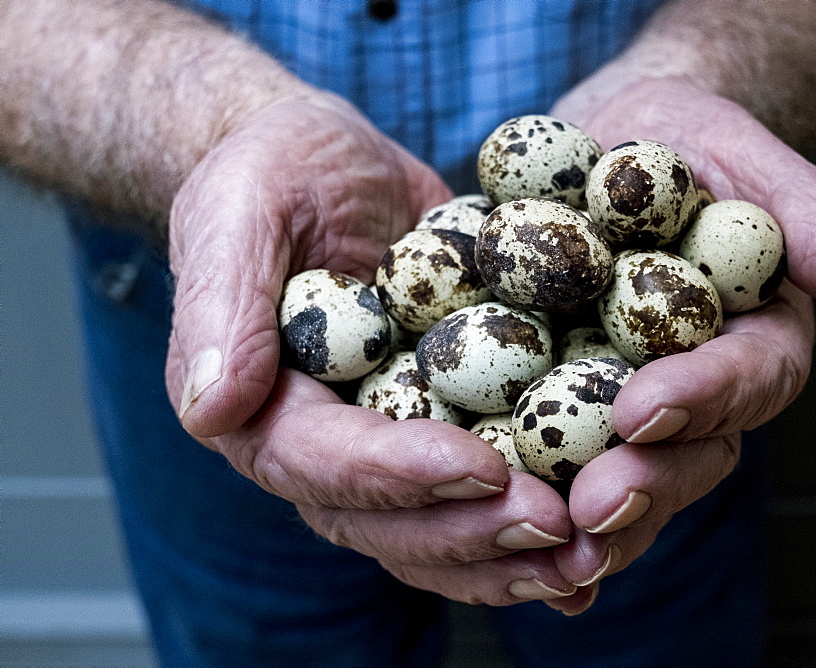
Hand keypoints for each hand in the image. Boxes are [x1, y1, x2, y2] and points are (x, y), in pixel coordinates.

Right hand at [164, 94, 576, 604]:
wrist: (329, 165)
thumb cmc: (274, 169)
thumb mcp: (241, 206)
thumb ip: (223, 302)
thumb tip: (212, 409)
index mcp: (257, 403)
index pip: (320, 459)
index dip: (399, 472)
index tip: (482, 470)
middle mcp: (318, 445)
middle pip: (384, 518)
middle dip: (469, 532)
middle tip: (557, 529)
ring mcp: (382, 445)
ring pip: (435, 528)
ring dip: (510, 554)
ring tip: (589, 557)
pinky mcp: (437, 427)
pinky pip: (478, 493)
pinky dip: (529, 525)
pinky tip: (595, 543)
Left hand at [544, 77, 815, 613]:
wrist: (607, 142)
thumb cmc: (683, 139)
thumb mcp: (739, 150)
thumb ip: (804, 207)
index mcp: (754, 337)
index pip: (746, 377)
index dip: (700, 398)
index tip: (643, 410)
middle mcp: (696, 387)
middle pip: (687, 453)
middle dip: (643, 484)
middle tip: (592, 511)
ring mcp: (625, 400)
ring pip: (621, 475)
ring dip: (586, 518)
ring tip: (542, 546)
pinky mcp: (559, 399)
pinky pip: (548, 456)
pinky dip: (528, 498)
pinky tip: (488, 531)